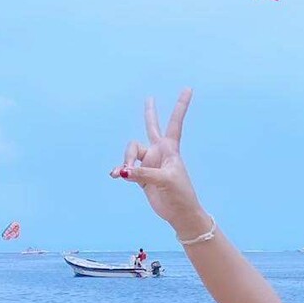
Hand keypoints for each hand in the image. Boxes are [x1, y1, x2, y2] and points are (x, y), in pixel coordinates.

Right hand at [109, 88, 200, 227]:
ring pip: (131, 152)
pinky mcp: (141, 177)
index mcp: (170, 149)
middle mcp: (159, 153)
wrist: (179, 214)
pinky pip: (126, 169)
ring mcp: (149, 164)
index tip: (188, 88)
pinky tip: (115, 175)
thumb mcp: (165, 181)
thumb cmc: (180, 195)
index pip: (175, 123)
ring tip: (125, 172)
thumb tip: (122, 172)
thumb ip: (143, 174)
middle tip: (150, 98)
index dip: (180, 105)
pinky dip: (119, 171)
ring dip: (126, 160)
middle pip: (152, 128)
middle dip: (150, 114)